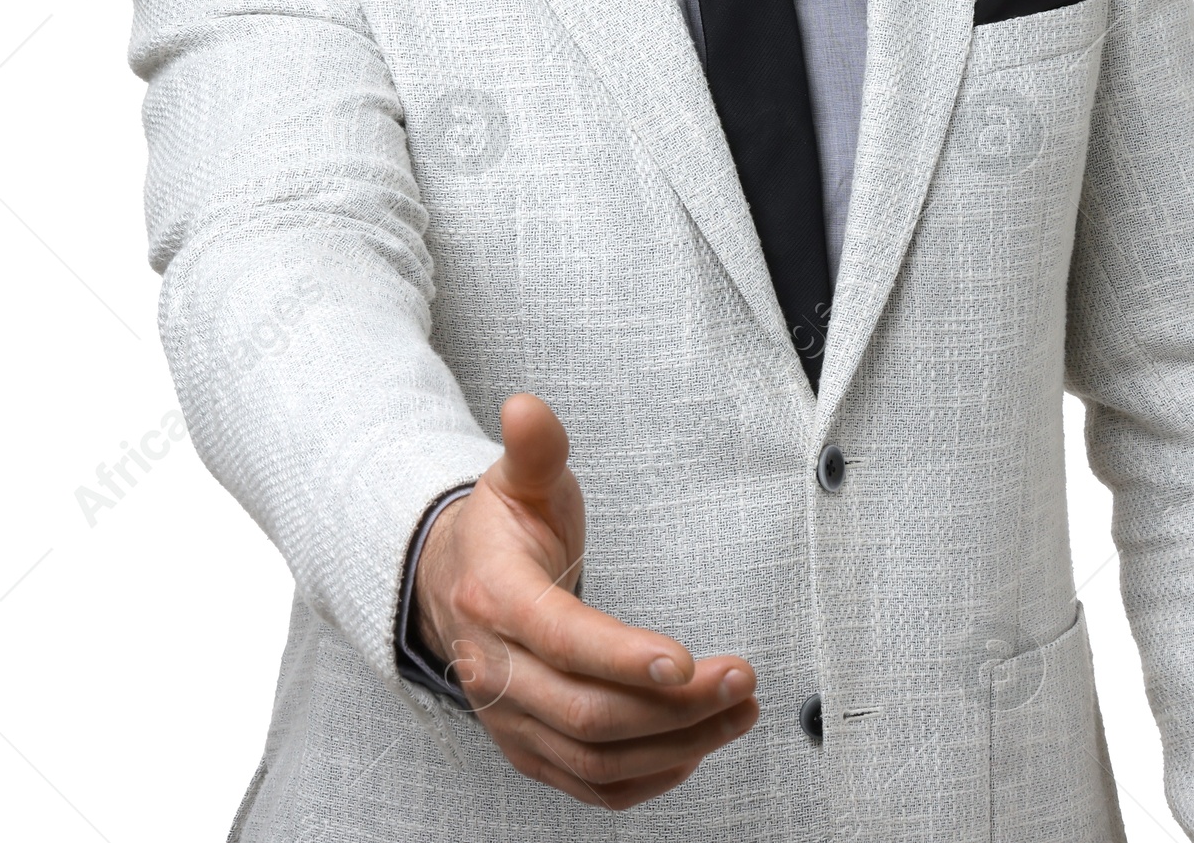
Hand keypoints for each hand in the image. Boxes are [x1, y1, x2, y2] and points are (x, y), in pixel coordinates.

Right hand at [413, 393, 758, 807]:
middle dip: (674, 707)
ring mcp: (509, 719)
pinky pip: (587, 785)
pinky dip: (645, 781)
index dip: (623, 657)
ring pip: (594, 757)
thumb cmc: (500, 531)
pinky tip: (695, 752)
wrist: (452, 585)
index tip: (685, 661)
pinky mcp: (527, 748)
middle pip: (587, 712)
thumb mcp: (517, 480)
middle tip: (741, 680)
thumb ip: (535, 449)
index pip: (560, 638)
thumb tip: (527, 409)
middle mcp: (495, 670)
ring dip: (676, 745)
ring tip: (739, 712)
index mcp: (495, 598)